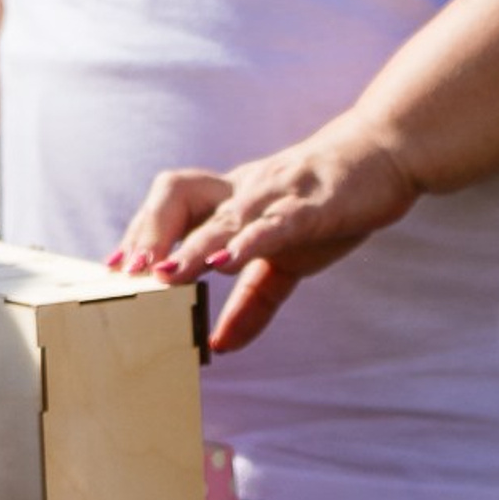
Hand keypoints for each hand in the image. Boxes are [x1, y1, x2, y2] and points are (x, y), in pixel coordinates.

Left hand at [111, 126, 421, 353]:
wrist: (385, 153)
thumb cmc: (331, 202)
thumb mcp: (289, 258)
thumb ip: (253, 303)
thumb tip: (220, 346)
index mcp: (233, 199)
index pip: (173, 204)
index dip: (141, 231)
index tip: (112, 268)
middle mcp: (246, 190)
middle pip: (180, 195)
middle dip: (150, 232)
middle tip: (126, 273)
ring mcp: (278, 193)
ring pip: (224, 215)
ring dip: (192, 245)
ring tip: (164, 274)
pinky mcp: (315, 205)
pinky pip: (276, 223)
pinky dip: (249, 242)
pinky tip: (228, 263)